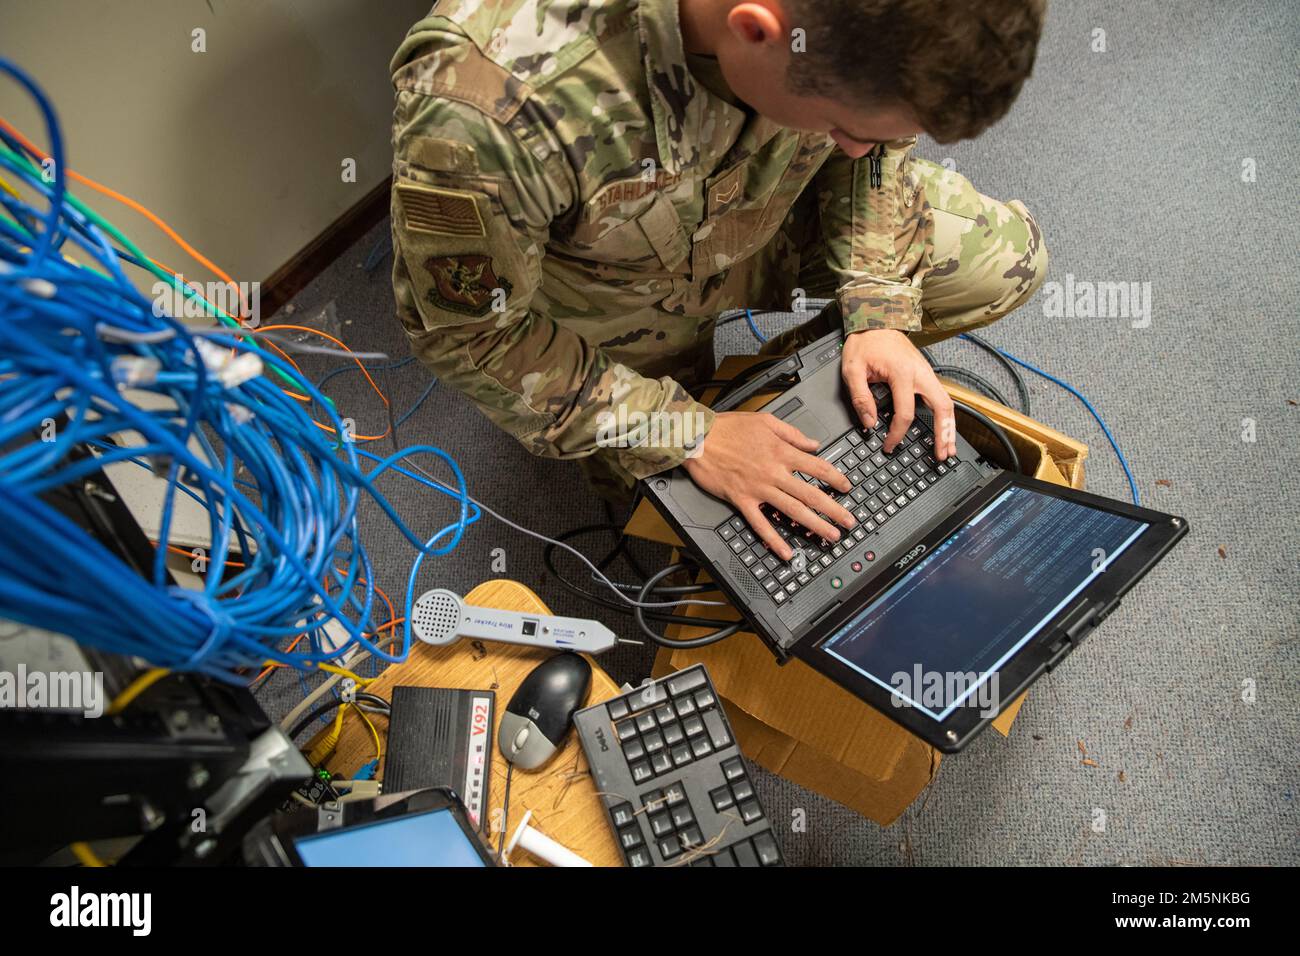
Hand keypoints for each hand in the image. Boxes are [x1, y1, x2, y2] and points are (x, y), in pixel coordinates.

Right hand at [682, 411, 855, 561]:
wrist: (697, 437)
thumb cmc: (727, 427)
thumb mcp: (765, 420)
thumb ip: (792, 433)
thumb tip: (813, 444)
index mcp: (781, 452)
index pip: (817, 467)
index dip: (836, 478)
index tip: (847, 487)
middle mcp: (774, 472)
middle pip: (811, 494)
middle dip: (834, 509)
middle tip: (849, 522)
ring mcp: (759, 489)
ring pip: (793, 510)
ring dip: (814, 525)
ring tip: (830, 536)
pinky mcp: (742, 500)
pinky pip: (761, 524)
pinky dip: (774, 540)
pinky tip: (786, 552)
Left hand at [841, 329, 956, 459]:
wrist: (876, 320)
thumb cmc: (865, 342)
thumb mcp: (852, 369)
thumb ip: (860, 397)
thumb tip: (870, 423)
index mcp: (902, 373)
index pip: (905, 413)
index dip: (897, 434)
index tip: (889, 445)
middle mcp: (920, 373)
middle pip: (941, 408)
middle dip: (943, 434)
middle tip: (942, 455)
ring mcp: (927, 373)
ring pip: (947, 404)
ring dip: (949, 427)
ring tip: (949, 448)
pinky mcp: (927, 374)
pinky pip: (942, 397)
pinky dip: (946, 416)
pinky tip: (944, 429)